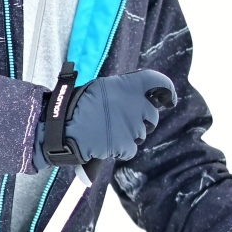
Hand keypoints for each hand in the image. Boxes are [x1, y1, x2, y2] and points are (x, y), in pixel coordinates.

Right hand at [35, 69, 177, 167]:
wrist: (63, 129)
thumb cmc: (76, 106)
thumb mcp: (100, 88)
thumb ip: (122, 90)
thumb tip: (139, 97)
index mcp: (126, 85)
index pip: (157, 82)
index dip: (167, 90)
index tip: (169, 99)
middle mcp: (133, 104)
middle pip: (152, 115)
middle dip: (143, 120)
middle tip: (124, 121)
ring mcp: (131, 126)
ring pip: (141, 134)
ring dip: (129, 135)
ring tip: (108, 132)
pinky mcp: (126, 144)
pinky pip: (131, 149)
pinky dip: (121, 149)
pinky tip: (106, 143)